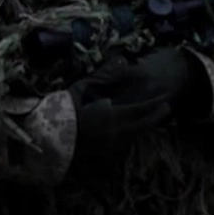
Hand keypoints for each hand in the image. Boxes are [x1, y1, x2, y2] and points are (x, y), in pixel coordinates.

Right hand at [68, 47, 210, 166]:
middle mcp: (116, 133)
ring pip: (134, 136)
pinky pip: (122, 145)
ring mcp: (109, 146)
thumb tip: (122, 60)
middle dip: (156, 117)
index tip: (167, 98)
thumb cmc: (65, 108)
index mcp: (114, 116)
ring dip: (145, 127)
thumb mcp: (84, 87)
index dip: (156, 104)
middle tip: (166, 109)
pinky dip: (130, 136)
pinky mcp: (102, 154)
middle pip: (143, 126)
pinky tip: (132, 132)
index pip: (142, 109)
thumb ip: (105, 74)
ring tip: (151, 119)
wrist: (46, 136)